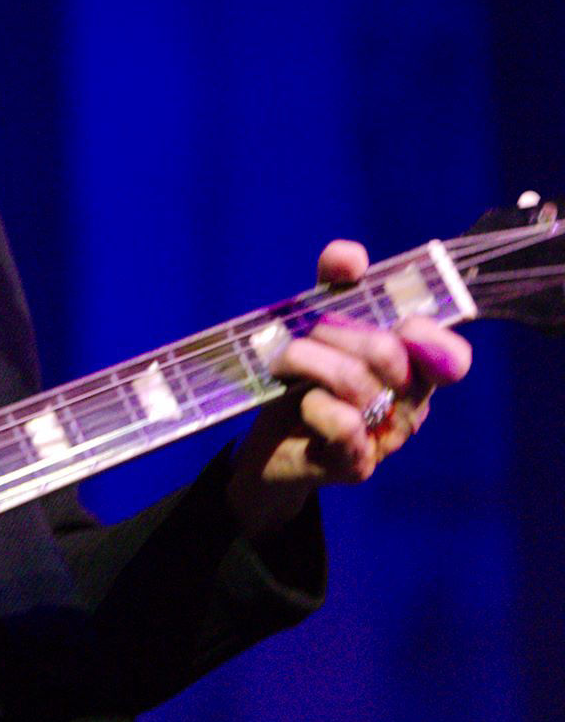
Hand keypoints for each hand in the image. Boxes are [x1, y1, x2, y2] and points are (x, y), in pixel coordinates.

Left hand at [225, 239, 472, 535]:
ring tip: (285, 362)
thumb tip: (351, 256)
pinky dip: (313, 403)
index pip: (452, 356)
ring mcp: (385, 439)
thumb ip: (335, 284)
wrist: (269, 445)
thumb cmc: (302, 380)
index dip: (427, 334)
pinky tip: (301, 404)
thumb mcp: (315, 324)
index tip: (393, 321)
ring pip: (357, 382)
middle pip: (388, 353)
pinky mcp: (355, 465)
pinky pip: (344, 423)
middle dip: (333, 330)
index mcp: (413, 371)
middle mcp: (410, 406)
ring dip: (306, 359)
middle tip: (305, 335)